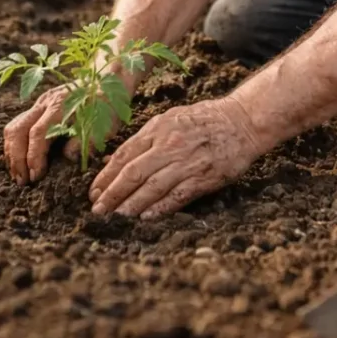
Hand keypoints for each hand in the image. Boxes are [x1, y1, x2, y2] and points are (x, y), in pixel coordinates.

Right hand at [3, 84, 121, 183]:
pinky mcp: (37, 108)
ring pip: (13, 127)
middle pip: (18, 130)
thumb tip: (68, 157)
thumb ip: (87, 141)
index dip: (34, 156)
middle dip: (17, 158)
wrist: (106, 80)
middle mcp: (45, 103)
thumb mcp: (106, 125)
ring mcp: (38, 104)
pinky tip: (19, 161)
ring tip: (18, 175)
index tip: (36, 175)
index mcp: (61, 106)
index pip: (38, 133)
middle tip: (23, 181)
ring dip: (12, 153)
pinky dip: (14, 146)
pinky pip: (17, 126)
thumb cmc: (107, 105)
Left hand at [88, 96, 265, 218]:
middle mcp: (169, 145)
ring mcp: (186, 162)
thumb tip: (112, 161)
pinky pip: (177, 195)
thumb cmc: (204, 120)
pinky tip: (145, 217)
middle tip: (97, 210)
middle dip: (112, 194)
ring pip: (152, 187)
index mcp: (158, 129)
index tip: (93, 191)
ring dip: (131, 205)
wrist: (242, 120)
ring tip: (115, 217)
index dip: (106, 176)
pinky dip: (160, 207)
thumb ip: (142, 141)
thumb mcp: (169, 120)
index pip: (124, 155)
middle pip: (133, 173)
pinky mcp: (204, 177)